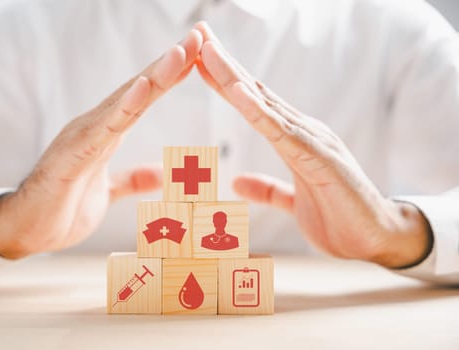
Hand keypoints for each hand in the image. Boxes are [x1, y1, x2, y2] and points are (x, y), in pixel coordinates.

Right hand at [0, 29, 203, 258]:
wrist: (24, 231)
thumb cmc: (62, 209)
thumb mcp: (108, 193)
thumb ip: (132, 180)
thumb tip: (160, 175)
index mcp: (105, 133)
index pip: (144, 99)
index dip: (171, 76)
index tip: (199, 54)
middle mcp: (96, 127)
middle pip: (139, 90)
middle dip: (170, 63)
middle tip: (199, 36)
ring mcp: (83, 137)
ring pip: (126, 102)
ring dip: (154, 75)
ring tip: (180, 51)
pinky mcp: (73, 154)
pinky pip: (104, 128)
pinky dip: (125, 106)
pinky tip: (144, 86)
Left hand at [194, 22, 431, 267]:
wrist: (378, 239)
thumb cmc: (339, 217)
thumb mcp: (292, 202)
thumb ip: (268, 190)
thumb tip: (237, 182)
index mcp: (294, 139)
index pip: (254, 103)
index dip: (225, 80)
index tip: (199, 58)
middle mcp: (302, 131)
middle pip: (255, 93)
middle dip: (224, 64)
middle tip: (198, 33)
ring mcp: (312, 141)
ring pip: (265, 104)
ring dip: (234, 77)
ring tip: (208, 51)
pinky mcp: (320, 158)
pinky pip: (282, 132)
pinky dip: (257, 110)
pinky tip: (237, 91)